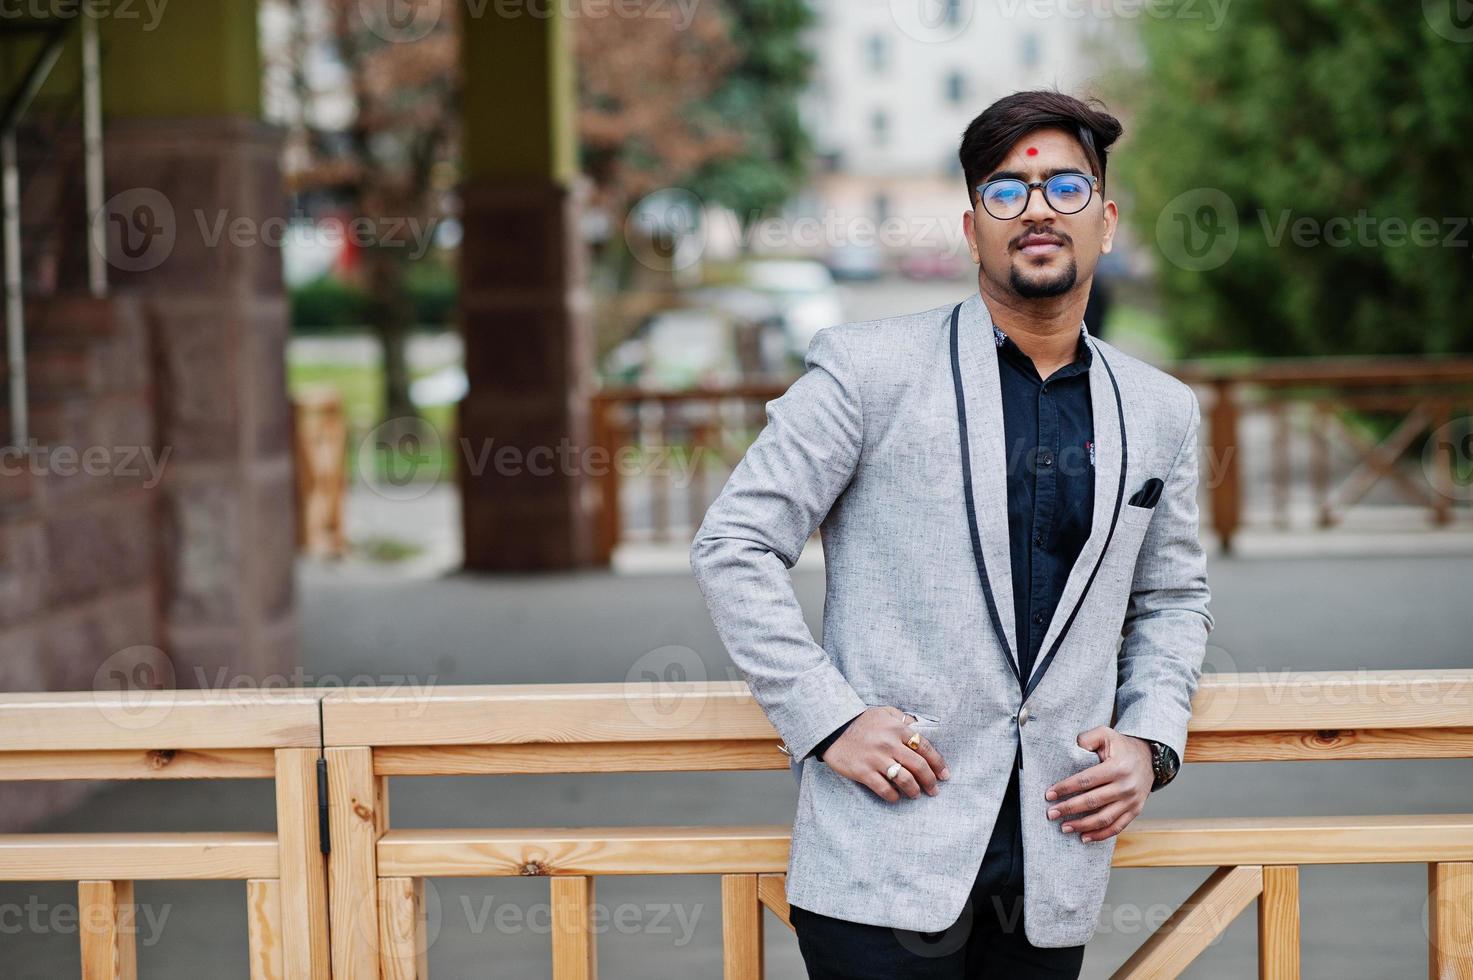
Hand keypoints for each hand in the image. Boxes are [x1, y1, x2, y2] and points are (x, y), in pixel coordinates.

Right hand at [824, 706, 949, 802]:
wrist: (831, 728)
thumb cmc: (860, 721)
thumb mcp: (883, 712)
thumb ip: (902, 718)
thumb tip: (918, 727)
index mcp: (897, 728)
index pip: (925, 747)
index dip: (938, 763)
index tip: (944, 774)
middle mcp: (889, 743)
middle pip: (919, 766)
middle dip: (930, 781)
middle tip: (934, 790)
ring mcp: (876, 758)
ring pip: (905, 780)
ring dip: (914, 790)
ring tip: (916, 795)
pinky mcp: (863, 771)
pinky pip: (884, 789)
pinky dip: (893, 796)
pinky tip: (896, 797)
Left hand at [1043, 727, 1152, 842]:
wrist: (1149, 758)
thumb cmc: (1122, 747)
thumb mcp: (1106, 734)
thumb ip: (1089, 737)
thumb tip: (1075, 746)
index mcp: (1117, 767)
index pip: (1086, 780)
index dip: (1066, 788)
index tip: (1049, 795)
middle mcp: (1126, 786)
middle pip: (1093, 801)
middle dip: (1069, 808)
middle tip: (1051, 813)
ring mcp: (1132, 801)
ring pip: (1104, 818)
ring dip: (1082, 825)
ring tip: (1064, 827)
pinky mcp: (1135, 811)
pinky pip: (1117, 827)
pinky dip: (1100, 835)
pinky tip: (1084, 837)